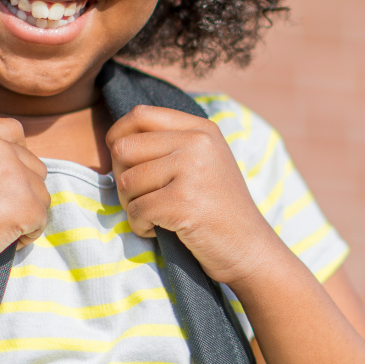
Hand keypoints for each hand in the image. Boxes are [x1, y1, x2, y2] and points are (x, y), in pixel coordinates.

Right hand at [0, 118, 49, 284]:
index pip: (13, 130)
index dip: (18, 151)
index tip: (11, 173)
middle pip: (34, 165)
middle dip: (24, 189)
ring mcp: (15, 175)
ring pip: (41, 194)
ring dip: (27, 212)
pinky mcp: (27, 204)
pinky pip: (42, 220)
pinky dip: (28, 234)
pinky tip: (2, 241)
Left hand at [107, 105, 282, 285]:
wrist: (249, 248)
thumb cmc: (218, 208)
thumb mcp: (204, 161)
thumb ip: (169, 143)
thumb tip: (114, 138)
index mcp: (201, 129)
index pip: (139, 115)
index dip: (117, 136)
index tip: (122, 161)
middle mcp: (198, 143)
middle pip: (124, 148)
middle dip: (122, 177)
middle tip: (141, 198)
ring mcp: (192, 171)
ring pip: (126, 181)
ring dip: (131, 205)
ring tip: (155, 216)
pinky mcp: (183, 203)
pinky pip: (136, 210)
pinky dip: (140, 226)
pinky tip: (160, 231)